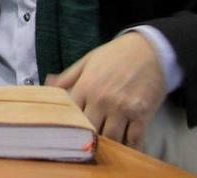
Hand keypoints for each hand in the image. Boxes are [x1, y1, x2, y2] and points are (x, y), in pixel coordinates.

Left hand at [47, 32, 167, 147]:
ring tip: (106, 147)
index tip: (69, 133)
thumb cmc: (115, 55)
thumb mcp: (87, 61)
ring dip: (108, 144)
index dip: (69, 125)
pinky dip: (129, 146)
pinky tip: (125, 147)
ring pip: (111, 138)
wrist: (149, 49)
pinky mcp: (142, 114)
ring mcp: (123, 108)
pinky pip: (134, 139)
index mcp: (86, 86)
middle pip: (90, 129)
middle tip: (88, 144)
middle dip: (88, 138)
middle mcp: (102, 99)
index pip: (71, 115)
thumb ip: (68, 77)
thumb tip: (47, 86)